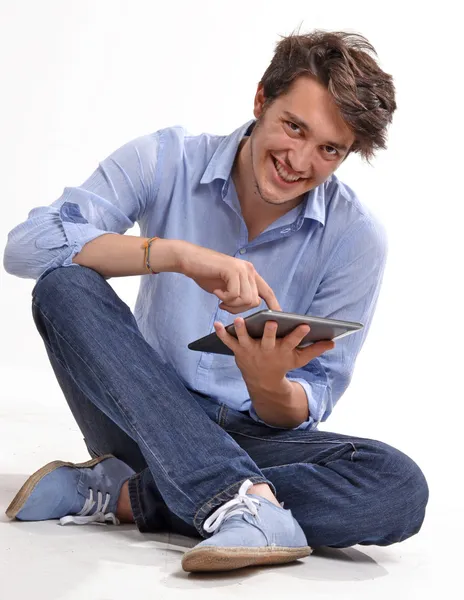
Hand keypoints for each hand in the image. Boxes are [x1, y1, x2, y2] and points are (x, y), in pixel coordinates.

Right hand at [178, 241, 280, 313]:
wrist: (190, 260)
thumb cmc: (206, 273)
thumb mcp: (227, 285)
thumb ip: (240, 293)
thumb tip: (250, 305)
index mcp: (249, 273)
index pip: (267, 290)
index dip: (274, 303)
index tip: (278, 314)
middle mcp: (248, 270)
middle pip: (254, 301)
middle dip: (239, 309)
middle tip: (224, 304)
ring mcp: (241, 269)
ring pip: (246, 300)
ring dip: (231, 304)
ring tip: (220, 298)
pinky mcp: (232, 271)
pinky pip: (235, 295)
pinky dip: (224, 298)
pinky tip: (216, 291)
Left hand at [214, 317, 334, 387]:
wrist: (263, 382)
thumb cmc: (283, 364)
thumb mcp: (299, 359)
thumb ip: (315, 349)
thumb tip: (333, 342)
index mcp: (283, 350)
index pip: (293, 341)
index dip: (299, 334)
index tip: (305, 325)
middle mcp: (266, 350)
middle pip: (268, 340)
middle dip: (269, 331)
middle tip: (270, 321)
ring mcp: (251, 350)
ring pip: (245, 339)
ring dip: (241, 330)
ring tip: (238, 320)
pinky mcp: (238, 351)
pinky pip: (228, 342)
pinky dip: (221, 333)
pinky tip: (216, 323)